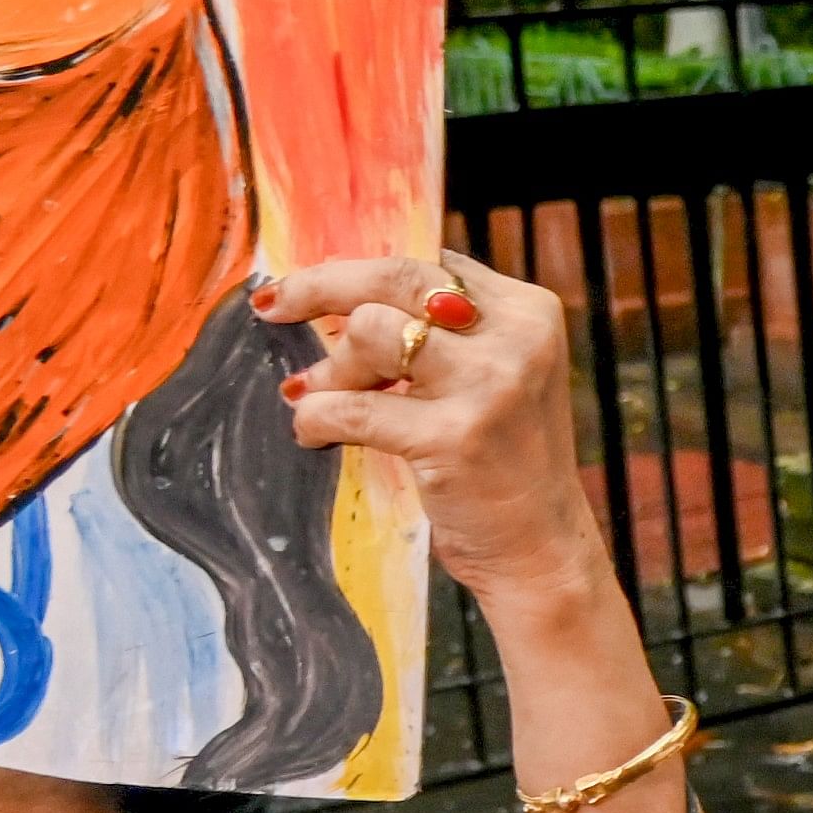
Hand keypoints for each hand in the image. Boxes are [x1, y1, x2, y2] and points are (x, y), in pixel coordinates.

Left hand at [261, 253, 611, 611]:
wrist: (540, 548)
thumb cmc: (505, 461)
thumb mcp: (498, 376)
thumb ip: (449, 331)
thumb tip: (346, 293)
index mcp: (529, 312)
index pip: (429, 264)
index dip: (361, 273)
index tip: (315, 289)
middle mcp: (516, 338)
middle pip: (395, 277)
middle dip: (321, 286)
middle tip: (272, 305)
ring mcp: (488, 386)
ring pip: (370, 330)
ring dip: (330, 367)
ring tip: (319, 394)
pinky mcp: (454, 437)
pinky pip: (351, 409)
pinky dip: (315, 418)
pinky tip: (311, 432)